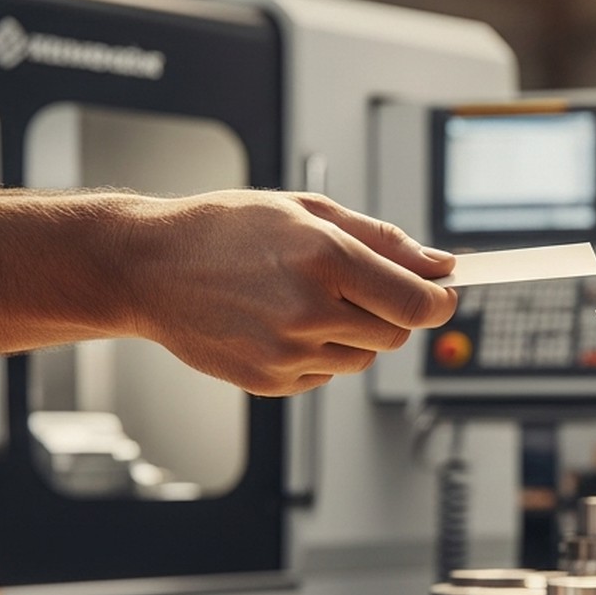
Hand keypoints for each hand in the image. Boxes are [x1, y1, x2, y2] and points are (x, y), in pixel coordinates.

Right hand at [122, 191, 455, 395]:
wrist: (150, 268)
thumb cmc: (226, 230)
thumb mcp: (307, 212)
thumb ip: (382, 241)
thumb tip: (438, 264)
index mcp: (324, 258)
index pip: (416, 302)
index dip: (440, 301)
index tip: (444, 294)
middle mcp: (309, 310)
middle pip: (396, 335)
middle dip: (393, 313)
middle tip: (360, 286)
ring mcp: (287, 352)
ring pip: (363, 359)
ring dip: (354, 333)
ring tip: (307, 299)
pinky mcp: (270, 382)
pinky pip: (325, 374)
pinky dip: (319, 353)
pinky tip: (281, 323)